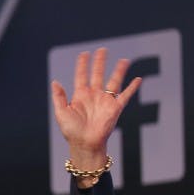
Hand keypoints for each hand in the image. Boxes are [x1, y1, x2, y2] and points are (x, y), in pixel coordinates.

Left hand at [50, 47, 141, 169]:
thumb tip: (55, 81)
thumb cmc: (71, 131)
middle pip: (98, 74)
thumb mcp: (61, 113)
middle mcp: (94, 96)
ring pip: (114, 81)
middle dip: (100, 62)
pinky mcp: (115, 108)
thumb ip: (59, 97)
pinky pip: (125, 95)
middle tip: (102, 50)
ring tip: (124, 60)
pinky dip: (132, 88)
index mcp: (80, 96)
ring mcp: (105, 101)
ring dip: (119, 71)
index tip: (84, 53)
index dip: (82, 65)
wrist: (85, 144)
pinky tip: (138, 79)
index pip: (81, 76)